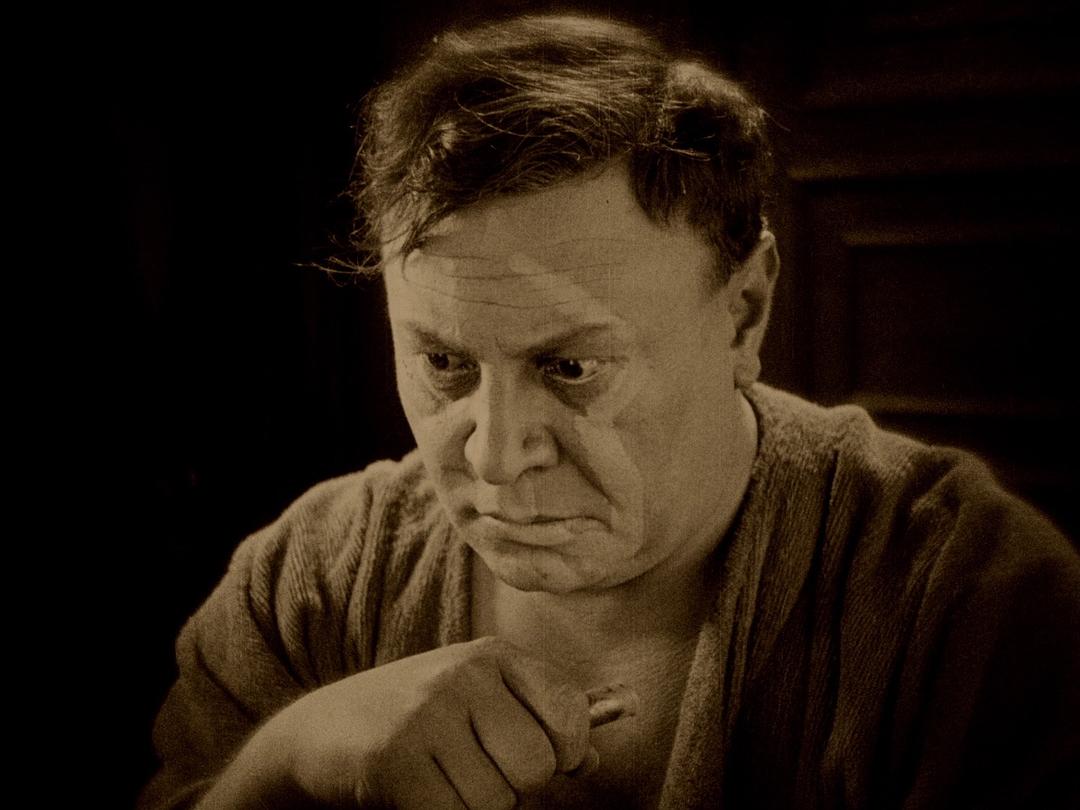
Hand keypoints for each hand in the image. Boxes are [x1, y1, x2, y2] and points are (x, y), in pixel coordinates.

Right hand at [238, 636, 595, 808]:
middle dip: (518, 787)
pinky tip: (419, 793)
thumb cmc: (416, 719)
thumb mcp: (478, 701)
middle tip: (480, 773)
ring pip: (498, 799)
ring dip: (476, 805)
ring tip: (442, 778)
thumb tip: (593, 759)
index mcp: (493, 656)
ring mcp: (427, 714)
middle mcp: (464, 675)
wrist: (320, 733)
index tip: (553, 760)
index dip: (569, 750)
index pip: (571, 709)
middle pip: (538, 764)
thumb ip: (535, 720)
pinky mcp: (395, 759)